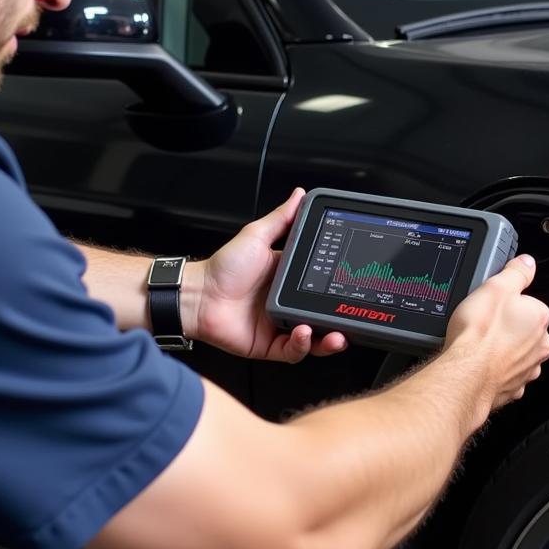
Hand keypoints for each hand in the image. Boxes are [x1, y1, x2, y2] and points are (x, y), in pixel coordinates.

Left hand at [188, 188, 347, 362]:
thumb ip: (281, 219)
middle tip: (351, 319)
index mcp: (288, 279)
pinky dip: (302, 346)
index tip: (351, 287)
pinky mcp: (270, 345)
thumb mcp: (256, 236)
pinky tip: (303, 334)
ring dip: (328, 339)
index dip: (338, 290)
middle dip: (341, 322)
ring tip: (334, 334)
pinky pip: (293, 352)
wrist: (198, 296)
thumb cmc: (222, 268)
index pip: (322, 285)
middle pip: (323, 316)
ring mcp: (280, 326)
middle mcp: (287, 303)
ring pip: (314, 339)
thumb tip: (298, 196)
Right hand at [444, 254, 548, 425]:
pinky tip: (479, 363)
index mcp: (539, 319)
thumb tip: (527, 263)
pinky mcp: (513, 389)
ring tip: (478, 345)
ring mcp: (527, 370)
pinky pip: (505, 374)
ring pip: (516, 353)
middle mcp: (540, 346)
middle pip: (523, 329)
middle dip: (506, 327)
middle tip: (483, 325)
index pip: (529, 304)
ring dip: (501, 349)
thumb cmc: (479, 335)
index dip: (507, 303)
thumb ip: (516, 272)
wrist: (464, 375)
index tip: (492, 306)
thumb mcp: (495, 287)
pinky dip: (494, 369)